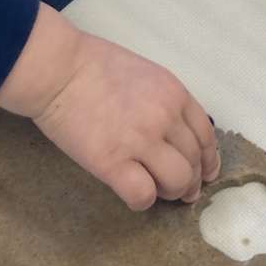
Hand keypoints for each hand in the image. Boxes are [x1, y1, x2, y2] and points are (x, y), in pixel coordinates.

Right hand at [0, 5, 220, 210]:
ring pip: (177, 181)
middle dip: (190, 181)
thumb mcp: (145, 74)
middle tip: (178, 191)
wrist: (58, 69)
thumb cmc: (92, 66)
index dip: (207, 160)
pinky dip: (142, 200)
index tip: (203, 173)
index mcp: (174, 94)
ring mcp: (140, 141)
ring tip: (155, 190)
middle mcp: (165, 118)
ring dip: (170, 192)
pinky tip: (131, 192)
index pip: (206, 136)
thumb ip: (165, 101)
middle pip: (194, 161)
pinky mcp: (113, 163)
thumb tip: (174, 135)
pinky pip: (143, 195)